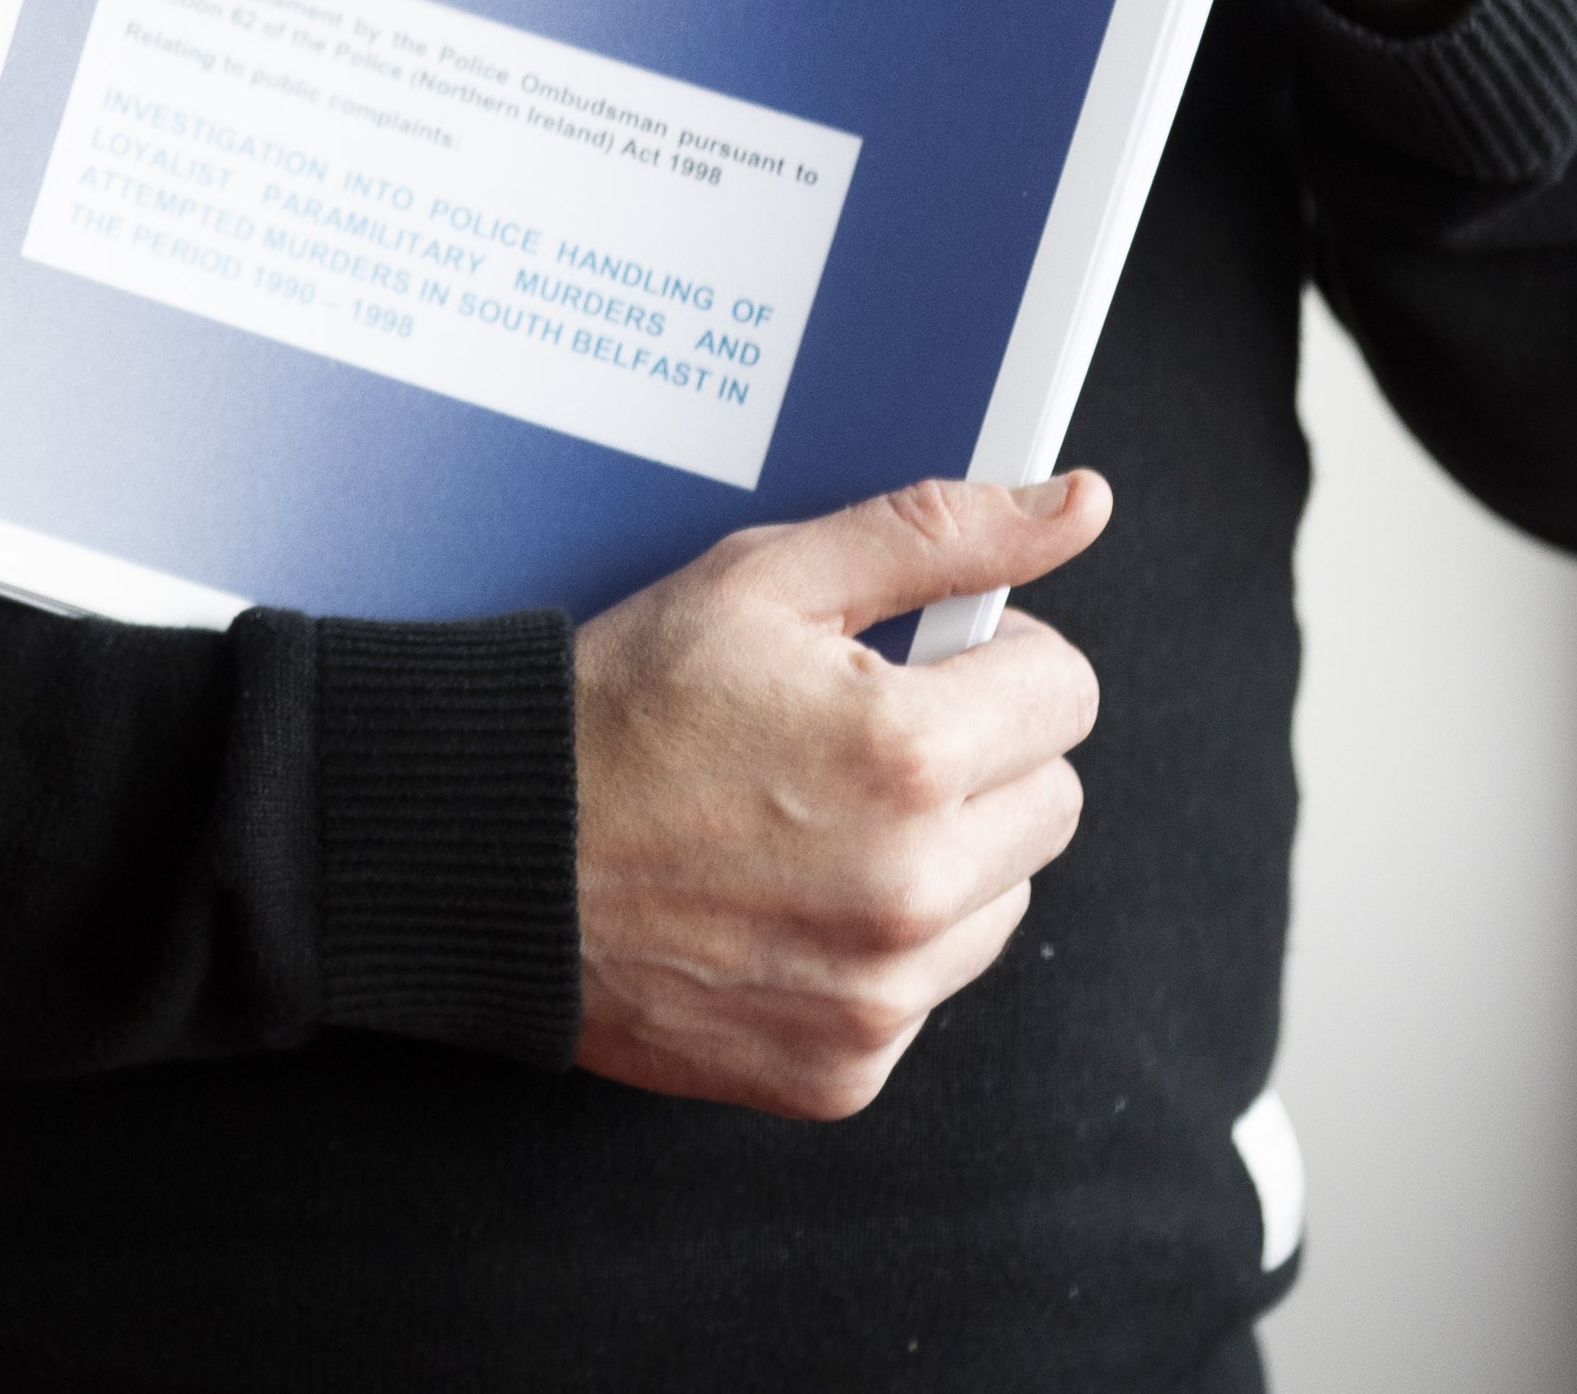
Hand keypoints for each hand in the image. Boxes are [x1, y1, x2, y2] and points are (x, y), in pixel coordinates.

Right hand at [573, 472, 1108, 1117]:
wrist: (499, 857)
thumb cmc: (623, 706)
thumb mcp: (768, 579)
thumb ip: (936, 535)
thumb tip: (1078, 506)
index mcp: (907, 753)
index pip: (1066, 693)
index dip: (1000, 655)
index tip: (935, 658)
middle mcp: (910, 888)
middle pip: (1053, 802)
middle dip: (983, 753)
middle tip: (869, 732)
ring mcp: (880, 995)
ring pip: (1002, 900)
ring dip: (946, 853)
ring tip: (822, 814)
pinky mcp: (844, 1072)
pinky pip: (929, 989)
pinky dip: (884, 944)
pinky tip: (792, 895)